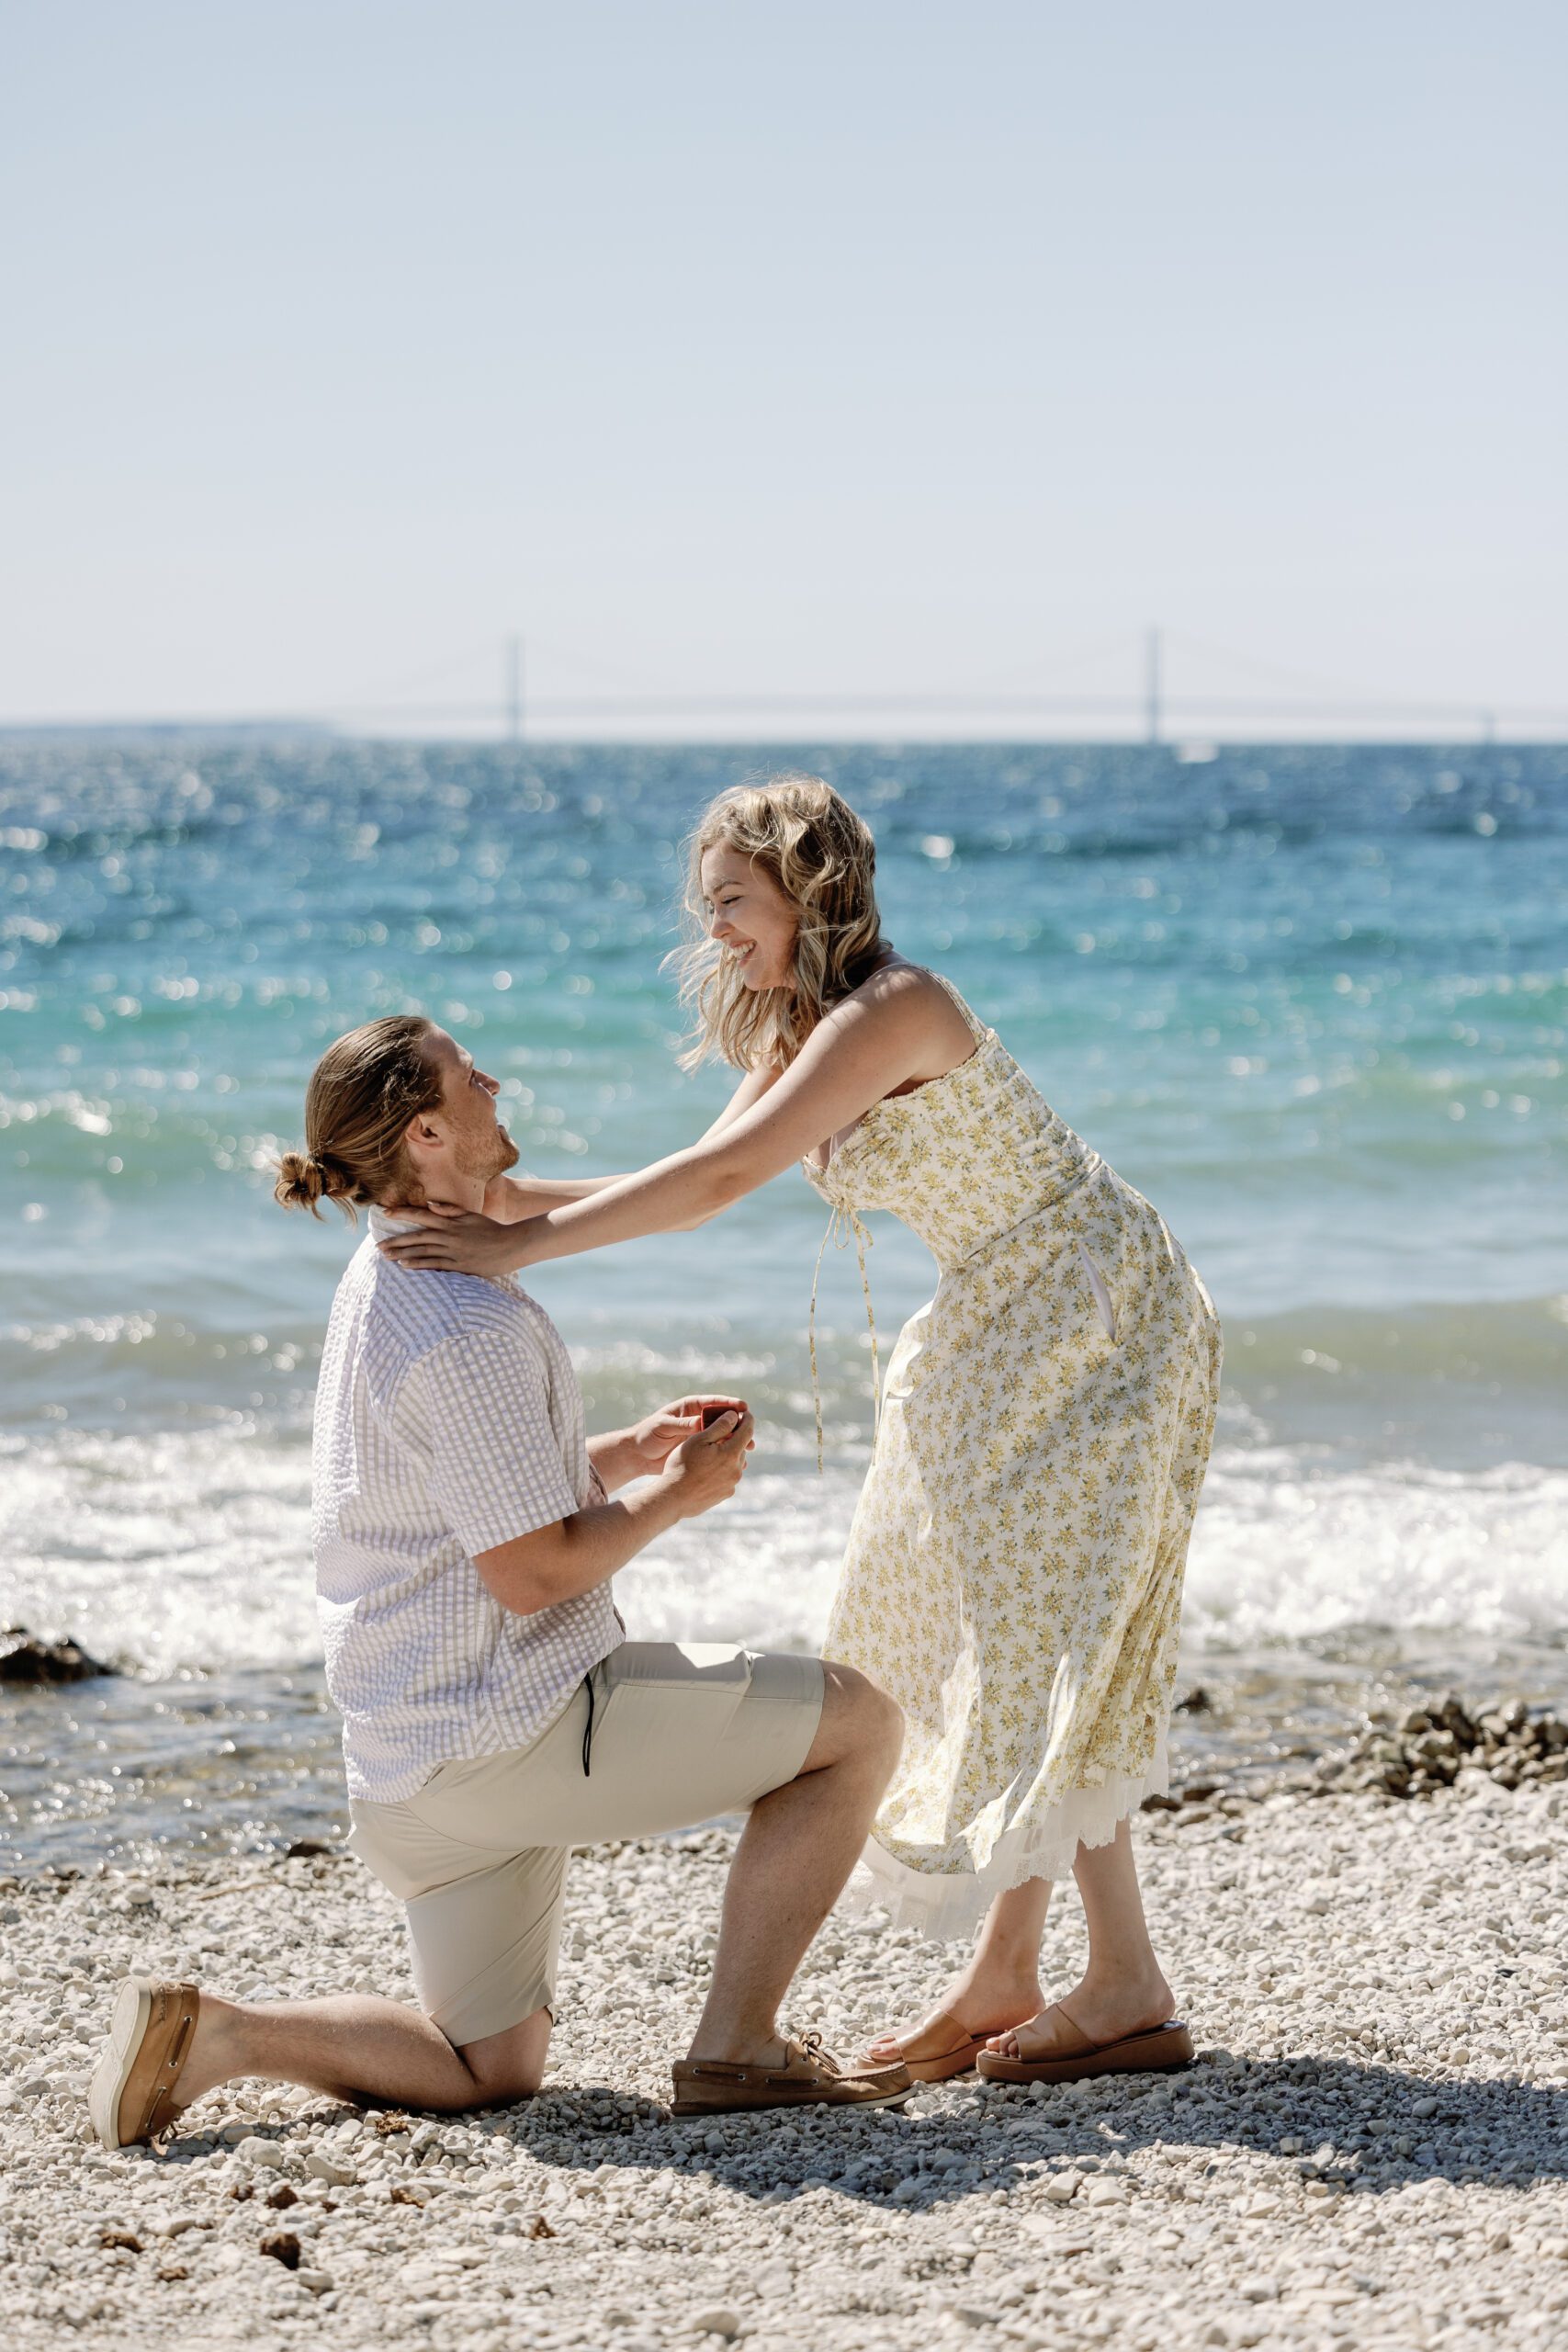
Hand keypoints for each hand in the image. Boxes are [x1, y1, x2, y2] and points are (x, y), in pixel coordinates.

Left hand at [377, 1205, 536, 1277]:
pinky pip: (435, 1265)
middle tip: (379, 1246)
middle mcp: (450, 1235)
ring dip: (403, 1253)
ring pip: (423, 1251)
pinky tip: (405, 1265)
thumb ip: (451, 1210)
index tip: (385, 1213)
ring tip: (387, 1256)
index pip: (422, 1215)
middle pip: (418, 1236)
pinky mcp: (460, 1265)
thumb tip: (430, 1204)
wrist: (513, 1245)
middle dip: (397, 1240)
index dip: (403, 1213)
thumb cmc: (493, 1229)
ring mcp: (454, 1251)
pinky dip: (419, 1264)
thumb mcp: (472, 1215)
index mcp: (452, 1222)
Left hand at [626, 1395, 750, 1473]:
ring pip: (723, 1436)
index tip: (743, 1407)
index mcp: (689, 1407)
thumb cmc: (647, 1436)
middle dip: (738, 1424)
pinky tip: (738, 1462)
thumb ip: (681, 1425)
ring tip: (749, 1449)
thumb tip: (700, 1422)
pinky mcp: (699, 1451)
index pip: (712, 1403)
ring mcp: (699, 1435)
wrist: (638, 1456)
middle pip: (722, 1419)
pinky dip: (727, 1454)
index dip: (729, 1404)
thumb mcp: (663, 1427)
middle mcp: (697, 1419)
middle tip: (751, 1430)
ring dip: (736, 1441)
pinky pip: (717, 1451)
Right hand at [657, 1409, 754, 1518]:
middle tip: (721, 1431)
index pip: (748, 1430)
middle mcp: (736, 1469)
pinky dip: (722, 1469)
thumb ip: (719, 1426)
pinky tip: (707, 1470)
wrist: (673, 1498)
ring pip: (735, 1462)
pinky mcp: (725, 1494)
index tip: (743, 1412)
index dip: (746, 1418)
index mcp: (731, 1453)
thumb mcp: (698, 1439)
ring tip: (711, 1452)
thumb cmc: (682, 1465)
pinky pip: (728, 1476)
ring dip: (727, 1454)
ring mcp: (732, 1484)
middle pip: (741, 1447)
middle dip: (734, 1437)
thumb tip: (734, 1415)